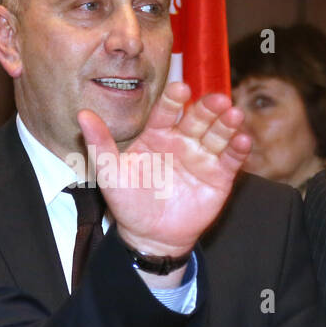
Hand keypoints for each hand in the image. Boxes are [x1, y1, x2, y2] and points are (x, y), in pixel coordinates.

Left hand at [78, 82, 250, 259]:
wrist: (150, 236)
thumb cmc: (128, 202)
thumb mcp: (110, 173)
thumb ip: (100, 143)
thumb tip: (83, 114)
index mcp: (157, 133)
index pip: (167, 111)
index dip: (174, 100)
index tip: (180, 89)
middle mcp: (182, 139)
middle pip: (198, 117)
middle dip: (208, 107)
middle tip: (217, 100)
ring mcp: (203, 156)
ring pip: (218, 133)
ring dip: (227, 123)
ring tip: (233, 115)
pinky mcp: (220, 175)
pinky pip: (231, 159)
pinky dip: (238, 149)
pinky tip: (242, 140)